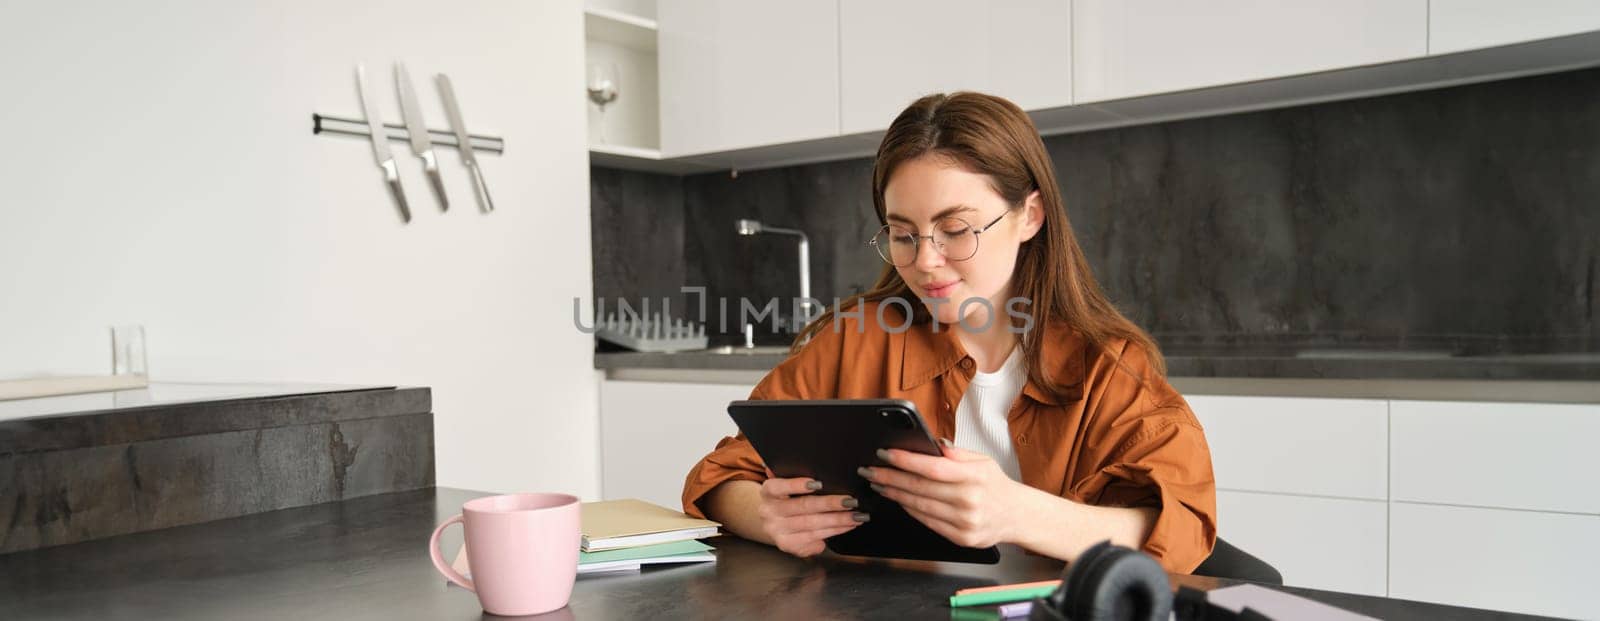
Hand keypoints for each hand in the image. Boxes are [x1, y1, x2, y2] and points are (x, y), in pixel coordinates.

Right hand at [756, 476, 868, 557]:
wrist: (773, 523)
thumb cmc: (786, 498)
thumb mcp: (784, 485)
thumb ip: (791, 473)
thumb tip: (808, 460)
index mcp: (767, 492)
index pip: (779, 487)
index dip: (797, 485)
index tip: (818, 483)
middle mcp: (769, 512)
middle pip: (802, 507)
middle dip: (830, 504)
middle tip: (851, 501)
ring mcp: (777, 531)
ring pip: (812, 524)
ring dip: (838, 520)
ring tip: (856, 515)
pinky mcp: (788, 545)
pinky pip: (815, 537)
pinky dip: (835, 531)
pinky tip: (847, 525)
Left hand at [858, 445, 1023, 548]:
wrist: (1017, 516)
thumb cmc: (996, 486)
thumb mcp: (982, 461)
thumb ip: (955, 453)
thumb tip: (930, 444)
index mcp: (975, 477)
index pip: (932, 468)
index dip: (905, 461)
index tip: (885, 454)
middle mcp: (969, 501)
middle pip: (920, 488)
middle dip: (890, 478)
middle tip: (871, 470)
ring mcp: (964, 522)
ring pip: (920, 506)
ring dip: (895, 494)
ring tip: (879, 484)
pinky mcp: (960, 538)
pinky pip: (927, 522)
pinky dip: (910, 509)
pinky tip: (899, 499)